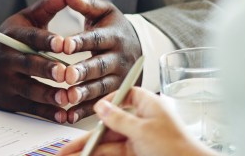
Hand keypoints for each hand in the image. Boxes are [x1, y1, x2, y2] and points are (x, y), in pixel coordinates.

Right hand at [0, 0, 71, 122]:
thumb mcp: (28, 18)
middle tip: (66, 73)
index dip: (46, 41)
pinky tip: (63, 115)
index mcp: (12, 35)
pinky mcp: (9, 100)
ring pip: (29, 89)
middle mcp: (5, 58)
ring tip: (68, 98)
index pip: (29, 37)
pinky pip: (30, 108)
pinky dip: (47, 113)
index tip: (64, 44)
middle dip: (47, 69)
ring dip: (49, 95)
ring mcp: (6, 81)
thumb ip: (48, 6)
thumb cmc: (16, 38)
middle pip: (28, 64)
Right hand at [58, 87, 211, 155]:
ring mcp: (139, 138)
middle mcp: (141, 120)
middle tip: (66, 147)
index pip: (123, 95)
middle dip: (87, 137)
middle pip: (108, 125)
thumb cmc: (177, 147)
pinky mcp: (137, 153)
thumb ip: (118, 119)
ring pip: (107, 142)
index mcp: (147, 105)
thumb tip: (101, 106)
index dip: (107, 102)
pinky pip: (113, 152)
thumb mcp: (143, 130)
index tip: (94, 109)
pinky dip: (99, 154)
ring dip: (89, 149)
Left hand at [60, 0, 142, 122]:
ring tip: (68, 97)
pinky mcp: (118, 93)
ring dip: (85, 94)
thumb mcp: (103, 11)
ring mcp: (121, 78)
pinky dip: (85, 111)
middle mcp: (120, 58)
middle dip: (83, 71)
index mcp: (114, 36)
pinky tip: (69, 114)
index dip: (80, 42)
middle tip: (65, 75)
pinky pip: (102, 104)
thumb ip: (84, 3)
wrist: (136, 45)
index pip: (96, 39)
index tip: (63, 45)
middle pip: (100, 66)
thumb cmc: (112, 26)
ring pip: (102, 88)